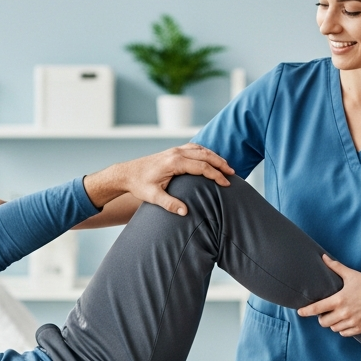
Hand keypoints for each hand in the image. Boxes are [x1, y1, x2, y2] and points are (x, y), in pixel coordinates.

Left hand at [83, 144, 235, 214]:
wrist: (127, 173)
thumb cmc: (139, 185)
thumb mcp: (153, 196)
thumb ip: (169, 204)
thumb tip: (185, 212)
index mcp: (174, 162)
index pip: (202, 167)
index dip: (216, 175)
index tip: (226, 183)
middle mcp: (176, 153)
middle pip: (205, 155)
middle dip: (220, 164)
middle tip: (232, 173)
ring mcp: (175, 150)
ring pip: (201, 150)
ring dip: (215, 157)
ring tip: (226, 166)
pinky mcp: (173, 151)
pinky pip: (194, 148)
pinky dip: (205, 152)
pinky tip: (211, 158)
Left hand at [297, 255, 360, 336]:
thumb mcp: (352, 275)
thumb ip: (336, 267)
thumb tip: (323, 257)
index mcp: (339, 300)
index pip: (317, 308)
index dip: (306, 311)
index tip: (299, 312)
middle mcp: (344, 313)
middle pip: (323, 322)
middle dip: (322, 318)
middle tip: (325, 312)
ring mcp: (352, 322)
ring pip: (333, 328)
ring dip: (332, 324)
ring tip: (336, 316)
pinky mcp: (360, 328)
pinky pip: (344, 333)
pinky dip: (342, 329)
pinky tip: (344, 322)